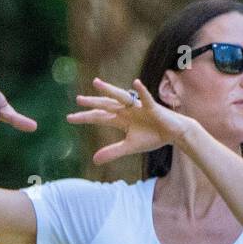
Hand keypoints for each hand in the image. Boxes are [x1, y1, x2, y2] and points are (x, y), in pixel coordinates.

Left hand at [67, 77, 190, 164]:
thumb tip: (94, 160)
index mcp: (120, 119)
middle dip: (92, 103)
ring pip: (121, 97)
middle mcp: (126, 110)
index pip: (99, 117)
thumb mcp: (130, 147)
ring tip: (97, 83)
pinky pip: (145, 98)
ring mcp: (138, 107)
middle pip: (106, 105)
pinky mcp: (152, 107)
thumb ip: (112, 152)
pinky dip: (141, 91)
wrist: (173, 133)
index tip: (69, 118)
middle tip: (78, 100)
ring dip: (109, 90)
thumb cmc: (152, 137)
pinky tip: (135, 83)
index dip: (85, 118)